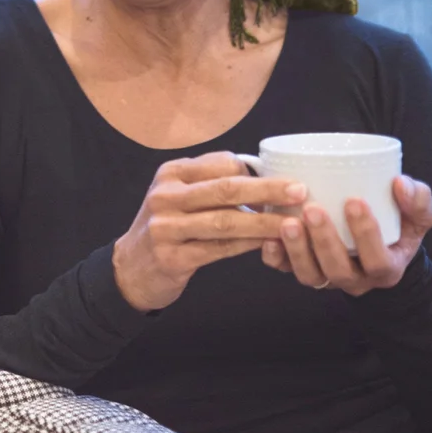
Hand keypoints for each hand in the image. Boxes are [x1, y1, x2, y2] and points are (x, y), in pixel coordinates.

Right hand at [113, 152, 305, 311]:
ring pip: (225, 221)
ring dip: (263, 222)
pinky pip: (219, 249)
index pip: (221, 164)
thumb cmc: (167, 227)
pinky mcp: (171, 257)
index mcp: (171, 173)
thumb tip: (262, 176)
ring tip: (292, 223)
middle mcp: (165, 196)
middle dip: (267, 190)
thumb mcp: (178, 195)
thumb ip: (210, 182)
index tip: (285, 178)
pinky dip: (247, 245)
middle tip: (300, 192)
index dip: (256, 172)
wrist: (131, 268)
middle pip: (225, 189)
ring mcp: (165, 228)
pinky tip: (267, 244)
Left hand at [260, 175, 431, 295]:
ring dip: (297, 250)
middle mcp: (356, 279)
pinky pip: (286, 271)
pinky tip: (268, 238)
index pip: (378, 261)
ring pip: (310, 275)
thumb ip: (418, 200)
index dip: (366, 235)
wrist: (381, 245)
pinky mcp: (304, 269)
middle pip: (339, 271)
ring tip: (288, 222)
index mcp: (386, 268)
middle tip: (313, 209)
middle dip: (325, 241)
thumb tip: (400, 183)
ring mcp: (327, 277)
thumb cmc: (398, 225)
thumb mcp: (418, 216)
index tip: (354, 201)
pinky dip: (276, 257)